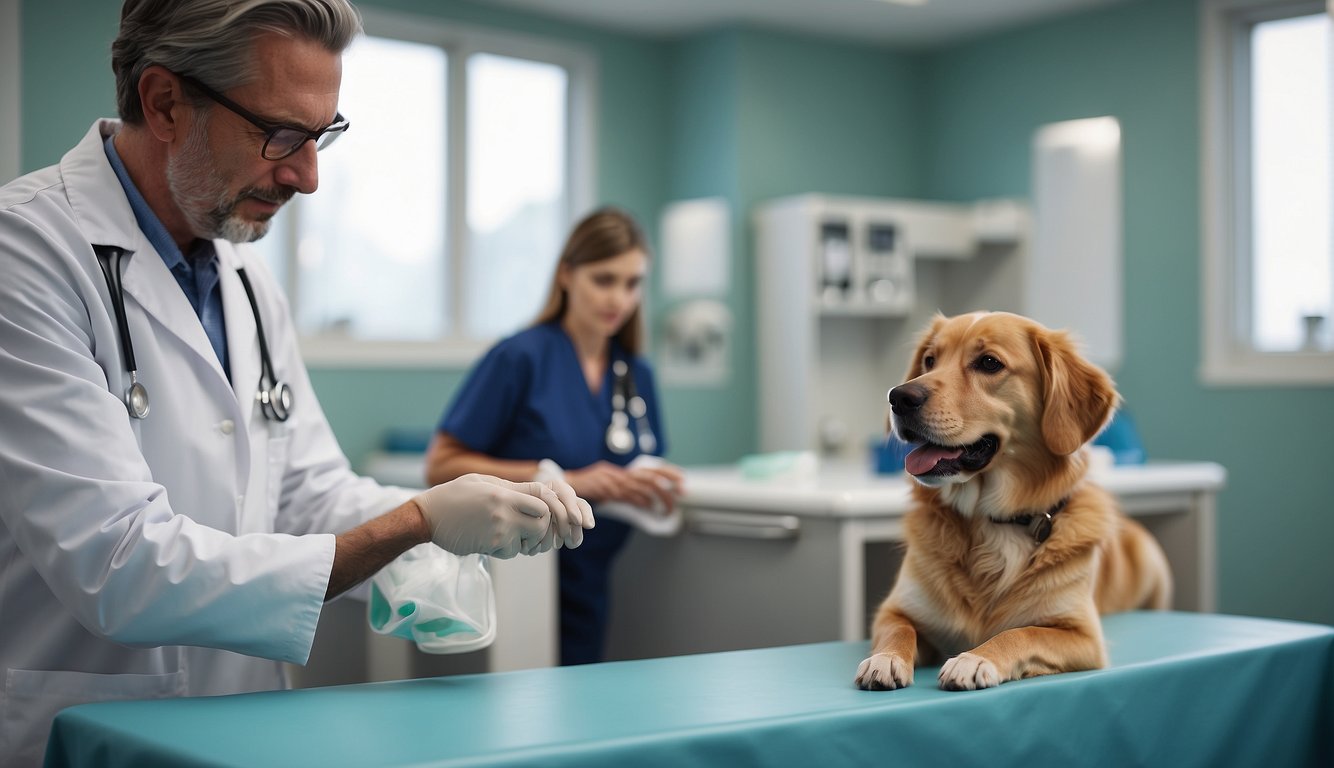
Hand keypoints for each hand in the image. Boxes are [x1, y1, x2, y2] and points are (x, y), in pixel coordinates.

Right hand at [413, 474, 591, 557]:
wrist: (426, 517)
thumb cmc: (454, 496)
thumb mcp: (483, 482)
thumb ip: (511, 487)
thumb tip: (540, 492)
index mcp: (503, 492)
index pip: (544, 497)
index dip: (553, 505)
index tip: (551, 513)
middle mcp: (504, 510)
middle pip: (544, 520)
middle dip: (546, 526)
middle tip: (537, 529)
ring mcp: (498, 530)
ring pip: (532, 538)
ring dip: (529, 539)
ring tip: (515, 533)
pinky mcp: (490, 546)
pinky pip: (514, 550)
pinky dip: (511, 548)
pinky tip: (495, 540)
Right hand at [566, 461, 684, 513]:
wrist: (565, 487)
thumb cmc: (589, 489)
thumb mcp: (610, 486)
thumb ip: (626, 491)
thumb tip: (646, 501)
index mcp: (622, 472)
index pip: (650, 469)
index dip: (668, 473)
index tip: (682, 479)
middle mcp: (619, 474)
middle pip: (650, 476)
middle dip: (668, 483)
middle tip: (683, 491)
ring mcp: (612, 480)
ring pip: (641, 486)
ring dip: (657, 498)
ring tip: (668, 508)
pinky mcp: (605, 488)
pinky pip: (626, 494)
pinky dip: (639, 501)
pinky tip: (649, 507)